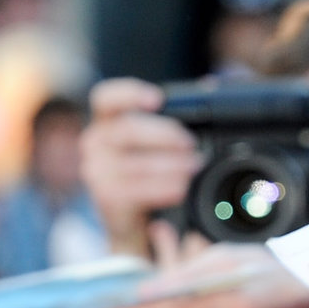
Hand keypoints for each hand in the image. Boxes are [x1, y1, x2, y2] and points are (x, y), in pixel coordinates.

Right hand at [80, 79, 201, 255]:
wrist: (135, 223)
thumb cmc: (150, 175)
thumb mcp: (161, 143)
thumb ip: (181, 113)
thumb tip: (213, 84)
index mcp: (106, 122)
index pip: (106, 98)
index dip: (130, 94)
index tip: (158, 99)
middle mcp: (95, 143)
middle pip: (128, 130)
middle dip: (165, 136)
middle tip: (192, 146)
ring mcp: (96, 171)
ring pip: (135, 163)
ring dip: (170, 166)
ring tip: (193, 169)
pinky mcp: (105, 198)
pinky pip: (134, 190)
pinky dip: (161, 189)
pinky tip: (180, 189)